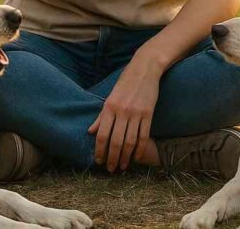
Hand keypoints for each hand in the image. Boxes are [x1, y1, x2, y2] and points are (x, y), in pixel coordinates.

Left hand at [88, 53, 162, 171]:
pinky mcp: (148, 114)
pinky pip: (143, 136)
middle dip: (112, 158)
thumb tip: (90, 131)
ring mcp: (135, 113)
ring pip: (129, 142)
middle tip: (111, 169)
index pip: (102, 135)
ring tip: (122, 166)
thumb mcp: (110, 97)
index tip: (99, 161)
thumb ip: (101, 116)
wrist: (144, 69)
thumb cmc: (125, 83)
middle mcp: (121, 111)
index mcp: (109, 107)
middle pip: (115, 141)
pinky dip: (139, 149)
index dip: (100, 151)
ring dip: (125, 157)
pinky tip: (136, 157)